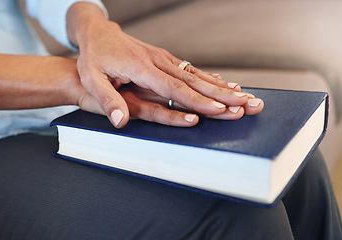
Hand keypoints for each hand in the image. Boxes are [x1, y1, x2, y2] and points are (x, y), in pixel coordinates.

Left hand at [67, 3, 262, 126]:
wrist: (99, 33)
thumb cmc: (94, 58)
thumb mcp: (93, 79)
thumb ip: (109, 100)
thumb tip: (121, 122)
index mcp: (142, 67)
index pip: (175, 88)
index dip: (198, 100)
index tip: (221, 110)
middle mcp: (159, 61)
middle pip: (194, 81)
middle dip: (223, 94)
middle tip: (249, 103)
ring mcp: (165, 59)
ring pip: (198, 75)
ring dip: (223, 87)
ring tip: (246, 95)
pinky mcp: (166, 59)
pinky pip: (192, 70)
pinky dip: (211, 78)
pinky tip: (225, 83)